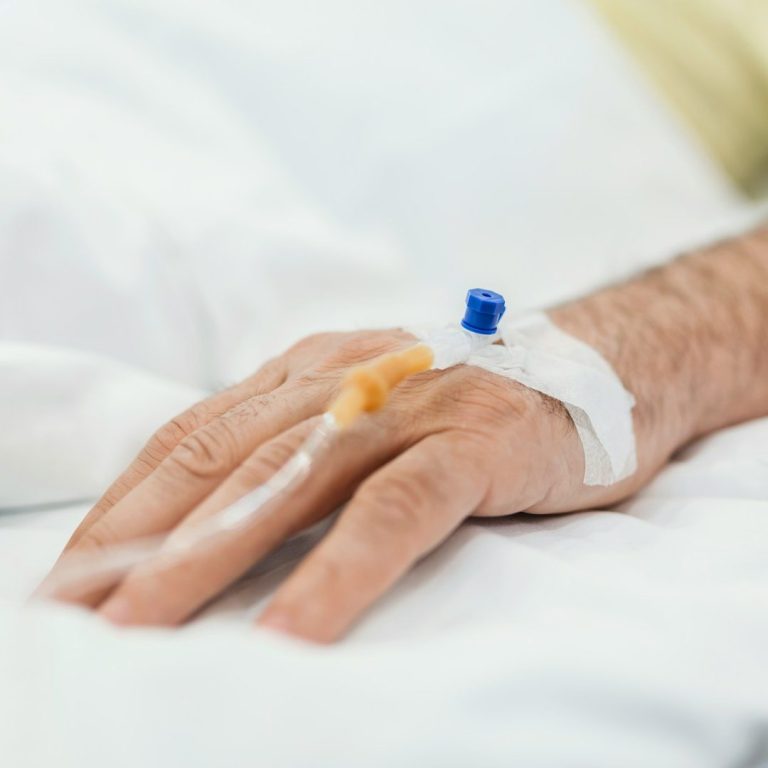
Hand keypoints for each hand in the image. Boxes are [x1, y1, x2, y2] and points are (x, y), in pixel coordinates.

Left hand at [42, 328, 621, 641]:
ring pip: (289, 482)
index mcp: (309, 372)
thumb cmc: (467, 403)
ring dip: (206, 558)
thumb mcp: (368, 410)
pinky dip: (337, 574)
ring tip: (142, 632)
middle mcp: (343, 381)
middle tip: (72, 617)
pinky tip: (291, 635)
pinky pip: (393, 514)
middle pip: (218, 460)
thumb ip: (300, 445)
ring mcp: (408, 409)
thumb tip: (214, 517)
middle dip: (137, 543)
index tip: (76, 575)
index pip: (192, 436)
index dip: (125, 506)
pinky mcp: (472, 444)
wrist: (593, 364)